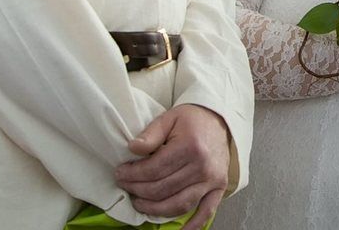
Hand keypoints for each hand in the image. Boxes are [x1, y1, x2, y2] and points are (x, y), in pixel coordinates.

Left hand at [116, 104, 230, 229]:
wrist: (219, 120)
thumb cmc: (192, 120)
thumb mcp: (169, 118)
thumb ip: (151, 133)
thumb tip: (132, 148)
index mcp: (190, 146)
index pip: (154, 169)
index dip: (133, 174)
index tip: (120, 173)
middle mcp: (202, 166)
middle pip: (162, 188)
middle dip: (138, 190)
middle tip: (125, 186)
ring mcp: (212, 179)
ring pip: (178, 204)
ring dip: (154, 208)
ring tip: (139, 203)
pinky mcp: (219, 188)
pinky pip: (206, 211)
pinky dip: (193, 225)